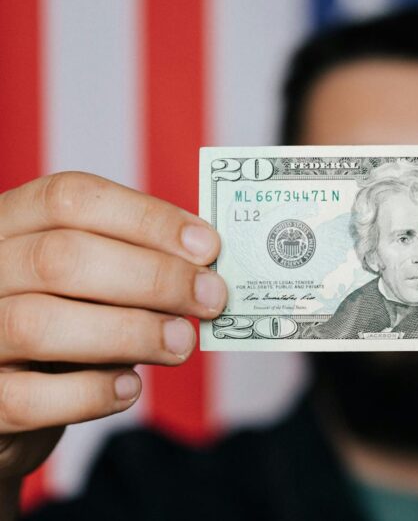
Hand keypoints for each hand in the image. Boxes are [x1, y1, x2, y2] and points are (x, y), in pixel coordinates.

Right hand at [0, 172, 225, 484]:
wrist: (4, 404)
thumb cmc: (60, 330)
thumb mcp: (88, 284)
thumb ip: (132, 268)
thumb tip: (206, 271)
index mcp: (7, 226)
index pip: (69, 198)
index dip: (147, 217)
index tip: (208, 247)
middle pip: (60, 257)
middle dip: (153, 276)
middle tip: (212, 297)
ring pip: (38, 323)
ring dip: (131, 332)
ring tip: (181, 342)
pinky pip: (27, 399)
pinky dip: (91, 393)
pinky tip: (129, 389)